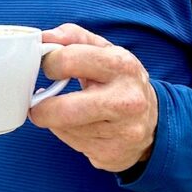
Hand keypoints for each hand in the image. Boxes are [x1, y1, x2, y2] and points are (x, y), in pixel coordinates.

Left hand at [28, 23, 157, 172]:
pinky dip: (66, 133)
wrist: (154, 123)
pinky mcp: (112, 153)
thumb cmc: (120, 81)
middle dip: (40, 107)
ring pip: (64, 128)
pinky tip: (78, 125)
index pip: (68, 60)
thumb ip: (74, 37)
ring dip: (54, 120)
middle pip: (64, 109)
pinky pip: (72, 143)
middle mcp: (126, 100)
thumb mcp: (105, 51)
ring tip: (65, 110)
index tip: (47, 67)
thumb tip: (44, 37)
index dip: (48, 63)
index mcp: (121, 65)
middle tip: (37, 102)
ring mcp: (121, 130)